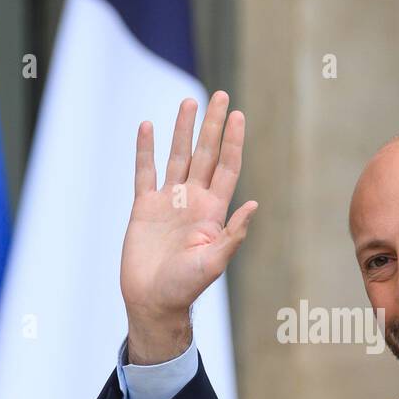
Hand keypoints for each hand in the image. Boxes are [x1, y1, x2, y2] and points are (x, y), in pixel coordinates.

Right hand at [120, 91, 257, 362]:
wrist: (153, 301)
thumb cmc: (185, 287)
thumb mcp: (213, 263)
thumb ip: (232, 234)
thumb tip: (254, 205)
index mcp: (212, 212)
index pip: (226, 168)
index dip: (232, 142)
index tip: (238, 116)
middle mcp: (193, 201)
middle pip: (205, 154)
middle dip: (213, 126)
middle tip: (220, 96)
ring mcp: (168, 202)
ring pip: (177, 157)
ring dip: (183, 130)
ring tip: (188, 102)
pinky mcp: (144, 208)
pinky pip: (145, 173)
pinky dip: (146, 150)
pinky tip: (148, 127)